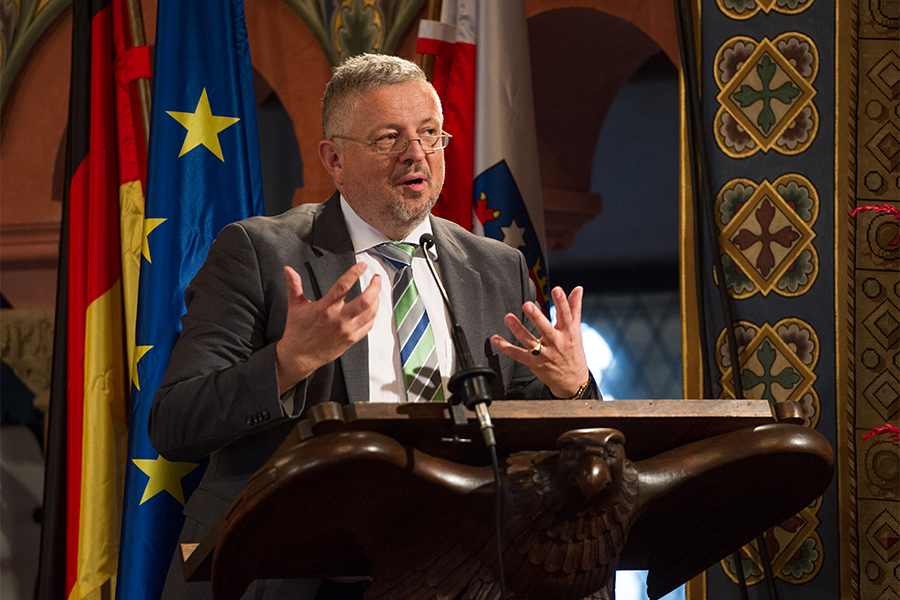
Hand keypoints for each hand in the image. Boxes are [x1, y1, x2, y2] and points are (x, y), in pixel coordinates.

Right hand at [276, 263, 379, 392]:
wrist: (300, 356)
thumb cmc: (298, 332)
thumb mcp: (295, 306)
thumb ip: (294, 286)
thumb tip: (289, 270)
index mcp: (325, 308)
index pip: (343, 286)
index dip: (354, 273)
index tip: (362, 266)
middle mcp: (338, 319)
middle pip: (364, 301)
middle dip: (374, 287)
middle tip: (377, 278)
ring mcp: (347, 330)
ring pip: (370, 313)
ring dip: (377, 300)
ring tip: (376, 292)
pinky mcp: (351, 339)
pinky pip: (368, 326)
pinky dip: (373, 316)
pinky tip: (372, 309)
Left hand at [490, 286, 589, 397]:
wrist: (572, 381)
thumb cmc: (573, 352)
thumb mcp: (575, 331)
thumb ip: (574, 309)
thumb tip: (577, 289)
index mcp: (568, 333)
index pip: (565, 316)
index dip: (562, 303)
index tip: (557, 289)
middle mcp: (556, 343)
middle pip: (546, 329)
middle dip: (537, 317)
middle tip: (527, 305)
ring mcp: (545, 354)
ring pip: (529, 341)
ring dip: (518, 329)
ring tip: (508, 317)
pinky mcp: (534, 364)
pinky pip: (518, 355)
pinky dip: (506, 348)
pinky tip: (496, 339)